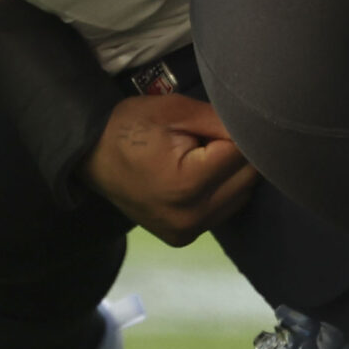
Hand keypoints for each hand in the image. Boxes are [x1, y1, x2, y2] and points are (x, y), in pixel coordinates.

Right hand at [83, 93, 258, 245]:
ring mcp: (187, 232)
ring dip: (235, 174)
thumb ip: (219, 120)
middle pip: (247, 179)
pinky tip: (203, 174)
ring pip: (241, 197)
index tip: (220, 120)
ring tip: (206, 154)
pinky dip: (223, 191)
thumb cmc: (130, 128)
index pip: (242, 154)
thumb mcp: (174, 110)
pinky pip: (223, 211)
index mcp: (188, 185)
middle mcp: (192, 217)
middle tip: (213, 135)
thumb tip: (257, 128)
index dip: (237, 131)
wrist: (91, 156)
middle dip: (240, 154)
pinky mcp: (183, 237)